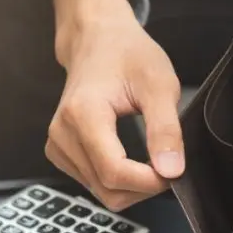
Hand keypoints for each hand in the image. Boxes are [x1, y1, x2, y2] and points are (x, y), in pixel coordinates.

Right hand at [46, 18, 184, 210]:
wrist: (98, 40)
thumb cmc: (128, 54)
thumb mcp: (160, 85)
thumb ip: (166, 130)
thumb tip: (171, 171)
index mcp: (83, 114)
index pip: (114, 172)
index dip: (149, 182)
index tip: (175, 172)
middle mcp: (62, 133)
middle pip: (107, 189)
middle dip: (143, 187)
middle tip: (168, 163)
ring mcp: (57, 144)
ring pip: (101, 192)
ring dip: (132, 186)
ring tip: (151, 156)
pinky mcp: (60, 152)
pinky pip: (93, 184)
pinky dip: (118, 181)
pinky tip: (131, 158)